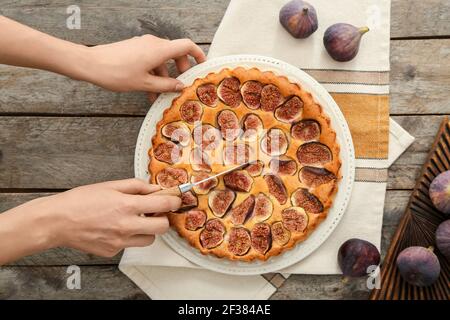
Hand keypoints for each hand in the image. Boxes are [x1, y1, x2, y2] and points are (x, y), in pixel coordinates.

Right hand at [0, 179, 180, 263]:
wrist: (57, 221)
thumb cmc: (80, 201)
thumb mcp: (111, 185)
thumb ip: (137, 186)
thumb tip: (155, 188)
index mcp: (127, 205)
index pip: (164, 204)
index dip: (175, 201)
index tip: (176, 199)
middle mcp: (126, 225)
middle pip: (162, 227)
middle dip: (163, 218)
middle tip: (154, 211)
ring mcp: (120, 241)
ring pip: (149, 240)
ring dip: (148, 230)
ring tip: (135, 220)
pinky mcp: (113, 251)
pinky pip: (130, 245)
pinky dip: (129, 237)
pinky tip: (116, 228)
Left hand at [84, 35, 205, 92]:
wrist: (91, 65)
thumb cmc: (116, 73)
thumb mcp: (145, 84)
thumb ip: (166, 85)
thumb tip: (180, 86)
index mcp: (159, 49)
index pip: (186, 46)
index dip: (197, 54)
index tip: (202, 65)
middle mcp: (153, 44)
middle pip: (175, 54)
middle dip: (180, 70)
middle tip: (180, 86)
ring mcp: (143, 46)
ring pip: (161, 60)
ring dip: (164, 77)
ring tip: (160, 96)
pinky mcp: (135, 50)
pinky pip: (150, 61)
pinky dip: (153, 74)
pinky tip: (149, 91)